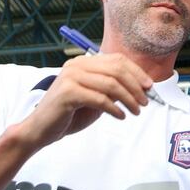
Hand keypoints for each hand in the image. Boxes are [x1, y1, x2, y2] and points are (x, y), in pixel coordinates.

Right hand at [21, 54, 151, 146]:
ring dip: (128, 99)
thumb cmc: (69, 113)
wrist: (41, 129)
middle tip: (145, 102)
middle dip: (135, 86)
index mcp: (83, 62)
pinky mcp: (68, 93)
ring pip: (111, 84)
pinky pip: (100, 99)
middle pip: (117, 70)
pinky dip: (114, 108)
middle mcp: (76, 65)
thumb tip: (141, 87)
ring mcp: (71, 77)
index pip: (117, 60)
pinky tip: (120, 116)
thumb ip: (113, 89)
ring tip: (136, 111)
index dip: (136, 72)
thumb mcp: (95, 97)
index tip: (148, 86)